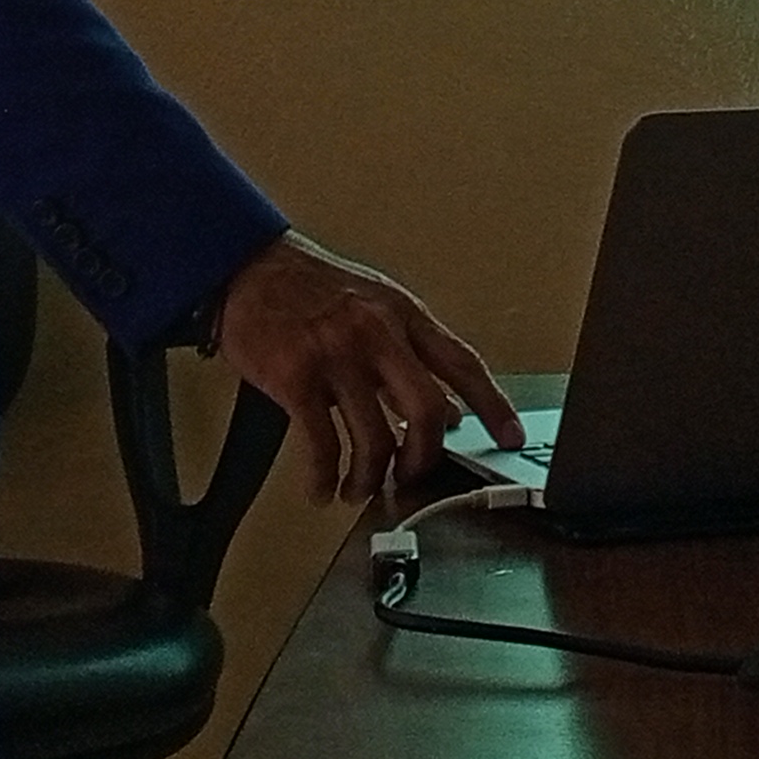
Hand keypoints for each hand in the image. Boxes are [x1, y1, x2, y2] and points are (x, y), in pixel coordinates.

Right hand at [208, 231, 522, 504]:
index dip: (494, 405)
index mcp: (403, 315)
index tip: (510, 438)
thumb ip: (413, 354)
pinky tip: (322, 487)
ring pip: (374, 438)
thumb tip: (449, 411)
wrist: (249, 268)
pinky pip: (321, 444)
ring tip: (359, 489)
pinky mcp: (295, 378)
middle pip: (427, 410)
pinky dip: (325, 477)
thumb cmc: (313, 288)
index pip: (463, 363)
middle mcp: (377, 333)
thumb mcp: (376, 306)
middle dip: (424, 457)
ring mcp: (336, 355)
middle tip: (412, 477)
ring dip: (370, 478)